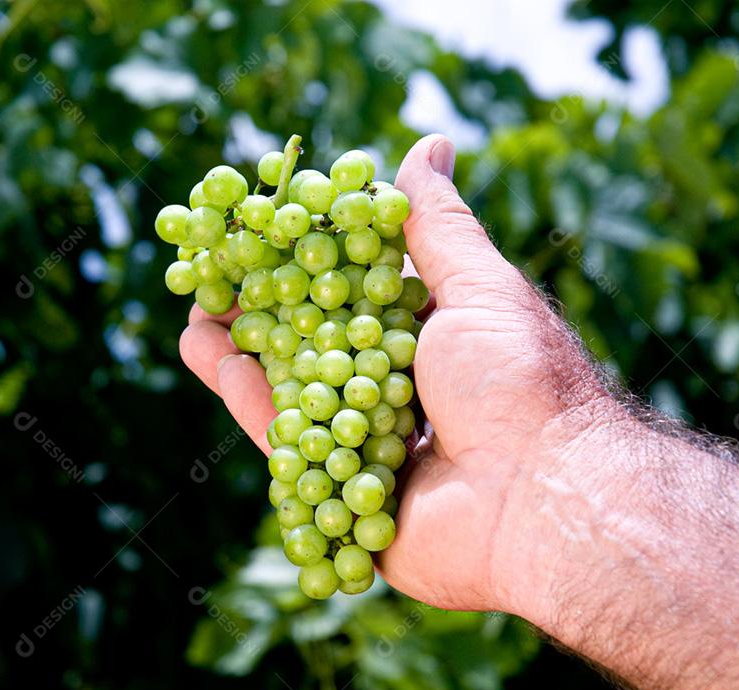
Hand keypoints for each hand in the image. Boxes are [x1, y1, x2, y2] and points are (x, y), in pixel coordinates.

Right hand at [179, 134, 607, 615]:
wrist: (542, 498)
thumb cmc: (519, 382)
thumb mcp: (479, 288)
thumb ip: (435, 225)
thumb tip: (430, 142)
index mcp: (432, 336)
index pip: (354, 290)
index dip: (305, 261)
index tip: (259, 234)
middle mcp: (400, 387)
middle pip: (314, 342)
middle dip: (261, 311)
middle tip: (210, 278)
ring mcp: (371, 442)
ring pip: (294, 392)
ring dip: (243, 354)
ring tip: (196, 317)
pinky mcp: (349, 492)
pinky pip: (291, 448)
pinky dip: (253, 406)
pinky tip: (219, 363)